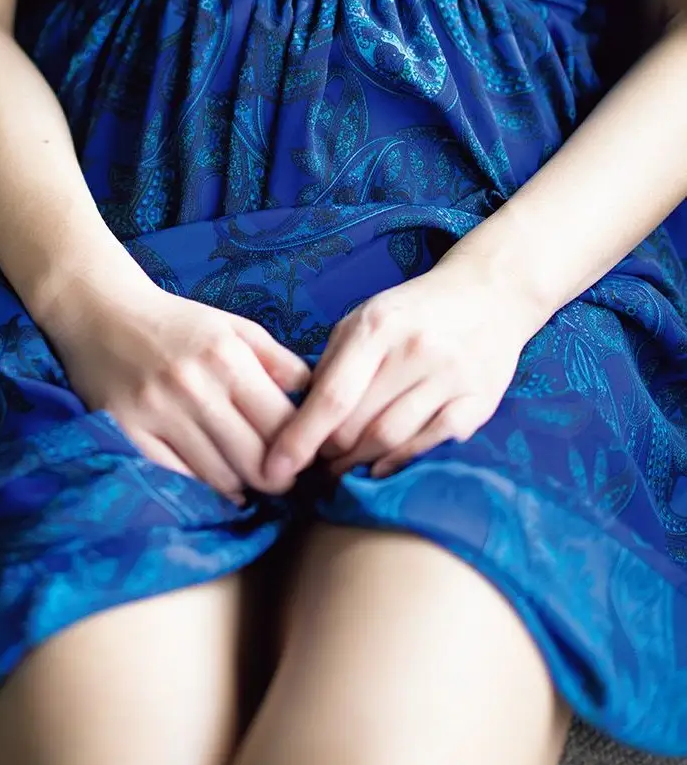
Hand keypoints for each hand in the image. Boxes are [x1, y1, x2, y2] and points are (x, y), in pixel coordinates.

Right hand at [49, 280, 312, 503]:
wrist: (101, 311)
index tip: (301, 458)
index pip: (283, 427)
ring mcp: (157, 412)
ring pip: (221, 479)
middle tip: (277, 477)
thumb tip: (319, 401)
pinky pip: (178, 479)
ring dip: (240, 485)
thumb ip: (280, 362)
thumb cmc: (176, 323)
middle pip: (256, 461)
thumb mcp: (234, 327)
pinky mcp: (127, 432)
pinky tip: (212, 480)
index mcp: (227, 357)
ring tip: (244, 475)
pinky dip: (201, 488)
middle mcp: (194, 386)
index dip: (300, 451)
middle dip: (275, 477)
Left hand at [257, 258, 533, 490]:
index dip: (299, 438)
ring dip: (357, 464)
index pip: (331, 396)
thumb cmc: (414, 311)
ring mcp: (451, 378)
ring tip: (339, 471)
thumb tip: (300, 416)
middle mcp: (415, 351)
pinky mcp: (479, 402)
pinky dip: (398, 463)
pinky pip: (430, 445)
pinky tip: (379, 467)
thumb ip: (333, 363)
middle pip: (358, 424)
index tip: (275, 468)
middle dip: (326, 452)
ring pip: (391, 440)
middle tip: (311, 464)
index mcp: (377, 326)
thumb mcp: (365, 318)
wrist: (489, 294)